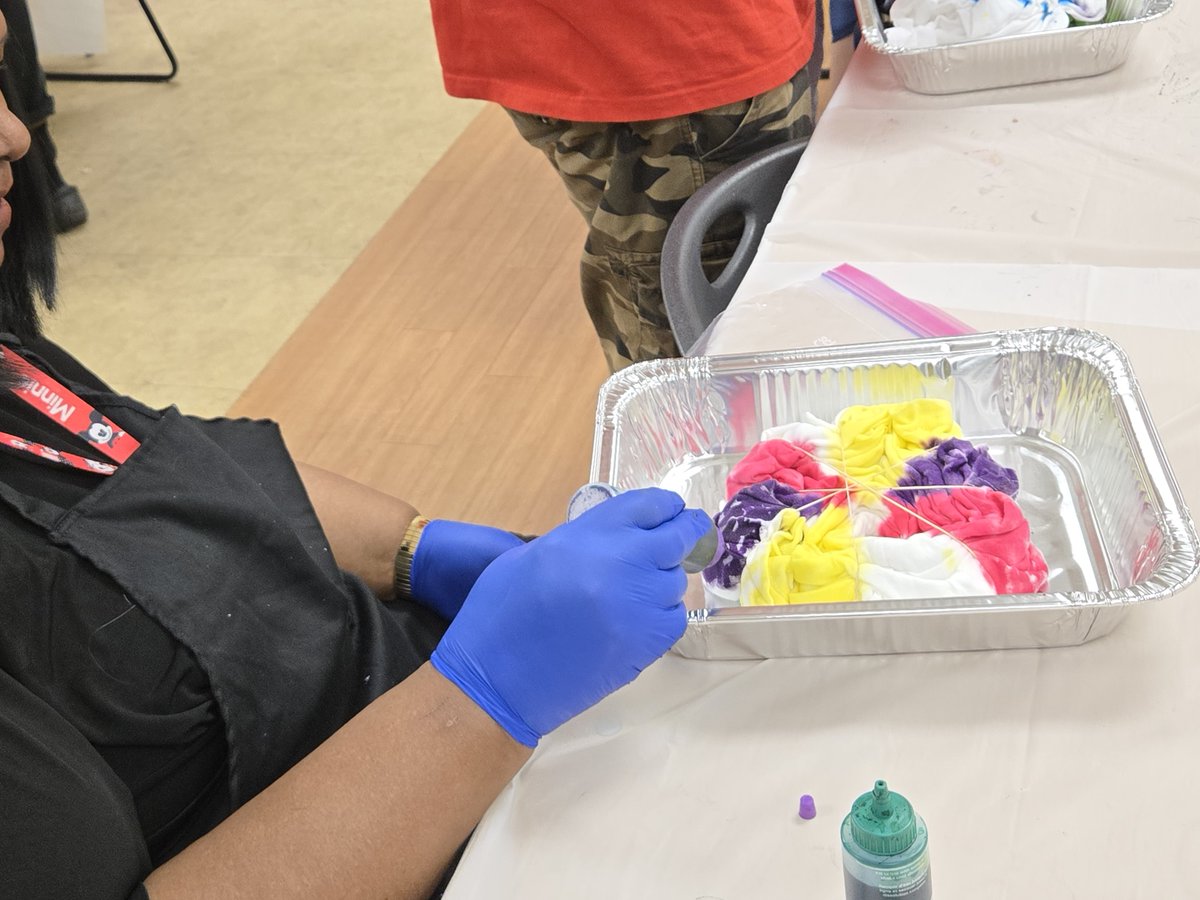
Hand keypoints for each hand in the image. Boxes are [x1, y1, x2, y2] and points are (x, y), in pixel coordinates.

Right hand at [430, 488, 709, 745]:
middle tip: (689, 535)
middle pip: (678, 537)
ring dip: (664, 581)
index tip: (672, 511)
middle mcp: (620, 561)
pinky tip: (635, 621)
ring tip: (635, 592)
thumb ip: (584, 539)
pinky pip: (673, 618)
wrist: (498, 680)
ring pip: (676, 581)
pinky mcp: (647, 642)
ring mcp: (638, 603)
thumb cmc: (502, 613)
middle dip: (686, 533)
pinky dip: (661, 615)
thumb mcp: (536, 555)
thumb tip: (622, 537)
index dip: (667, 507)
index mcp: (586, 535)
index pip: (649, 505)